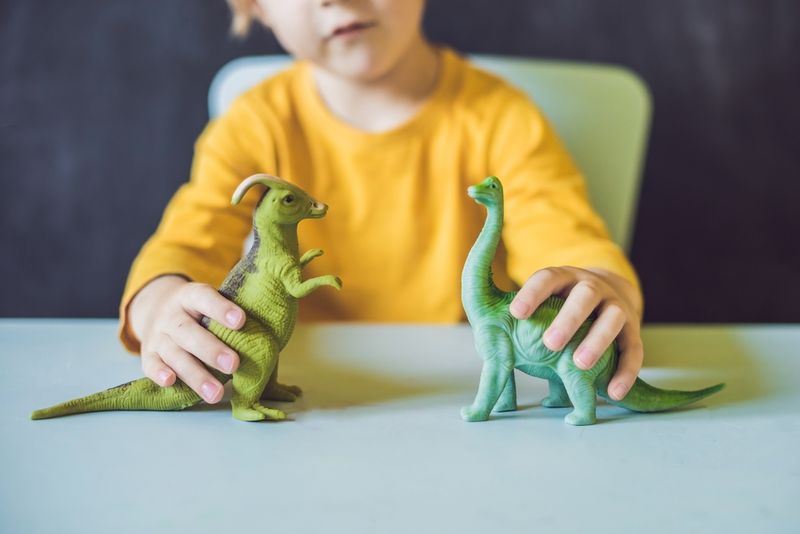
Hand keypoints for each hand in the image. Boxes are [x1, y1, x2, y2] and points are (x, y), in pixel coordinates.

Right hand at [128, 275, 244, 402]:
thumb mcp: (210, 304)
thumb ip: (229, 318)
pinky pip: (150, 365)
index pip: (204, 298)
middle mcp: (171, 315)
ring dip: (195, 374)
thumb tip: (266, 339)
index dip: (221, 309)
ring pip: (174, 354)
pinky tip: (171, 382)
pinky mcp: (148, 354)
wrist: (156, 307)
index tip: (241, 321)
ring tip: (216, 393)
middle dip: (212, 350)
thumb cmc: (199, 312)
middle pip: (189, 332)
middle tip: (233, 364)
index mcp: (190, 296)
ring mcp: (157, 335)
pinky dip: (159, 374)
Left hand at [509, 267, 643, 400]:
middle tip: (549, 344)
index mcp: (564, 278)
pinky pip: (634, 350)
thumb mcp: (544, 299)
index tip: (515, 313)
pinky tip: (613, 393)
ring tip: (579, 365)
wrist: (610, 291)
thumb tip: (489, 349)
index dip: (532, 294)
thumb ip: (522, 318)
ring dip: (597, 341)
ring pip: (612, 318)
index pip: (548, 278)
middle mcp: (592, 287)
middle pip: (584, 296)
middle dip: (568, 319)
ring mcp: (616, 306)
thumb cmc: (561, 303)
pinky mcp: (633, 330)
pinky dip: (625, 371)